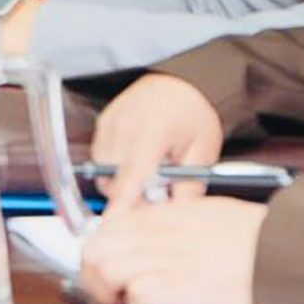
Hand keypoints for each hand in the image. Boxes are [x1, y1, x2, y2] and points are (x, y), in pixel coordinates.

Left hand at [79, 196, 265, 303]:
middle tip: (105, 285)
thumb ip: (167, 218)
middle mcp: (154, 235)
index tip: (104, 260)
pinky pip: (136, 295)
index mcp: (159, 215)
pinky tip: (146, 303)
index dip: (98, 248)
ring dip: (108, 289)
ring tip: (121, 297)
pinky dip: (135, 302)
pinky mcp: (178, 288)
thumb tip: (146, 227)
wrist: (276, 249)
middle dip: (92, 271)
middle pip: (95, 251)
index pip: (105, 228)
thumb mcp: (199, 210)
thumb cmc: (248, 231)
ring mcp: (164, 260)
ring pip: (106, 272)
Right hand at [90, 74, 226, 213]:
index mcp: (153, 130)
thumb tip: (174, 215)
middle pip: (113, 177)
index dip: (123, 201)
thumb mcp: (203, 151)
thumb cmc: (193, 114)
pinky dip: (115, 167)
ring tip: (149, 172)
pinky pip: (100, 157)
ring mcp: (110, 122)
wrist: (179, 82)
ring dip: (121, 181)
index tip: (115, 222)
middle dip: (130, 195)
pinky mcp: (102, 123)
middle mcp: (124, 124)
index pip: (132, 173)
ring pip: (103, 170)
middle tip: (156, 194)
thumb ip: (189, 186)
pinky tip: (136, 160)